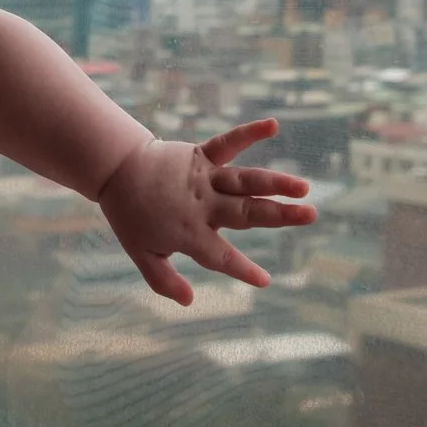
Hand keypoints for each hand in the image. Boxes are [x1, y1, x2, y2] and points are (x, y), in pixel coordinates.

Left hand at [97, 118, 315, 303]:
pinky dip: (248, 133)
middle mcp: (203, 205)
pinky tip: (273, 125)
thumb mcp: (141, 254)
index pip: (221, 257)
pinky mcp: (199, 155)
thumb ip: (163, 281)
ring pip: (244, 181)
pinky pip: (227, 143)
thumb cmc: (131, 215)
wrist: (116, 170)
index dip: (242, 270)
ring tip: (303, 186)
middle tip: (310, 215)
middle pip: (245, 213)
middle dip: (279, 215)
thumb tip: (189, 301)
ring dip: (275, 182)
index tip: (265, 280)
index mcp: (190, 232)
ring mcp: (203, 179)